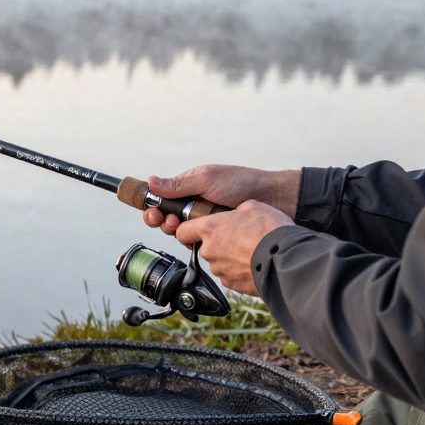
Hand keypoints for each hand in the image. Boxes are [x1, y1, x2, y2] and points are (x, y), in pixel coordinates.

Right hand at [142, 165, 299, 234]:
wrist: (273, 199)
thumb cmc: (242, 183)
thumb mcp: (208, 180)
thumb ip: (179, 184)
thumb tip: (151, 181)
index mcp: (189, 189)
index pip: (162, 201)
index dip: (154, 209)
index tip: (154, 214)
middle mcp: (194, 206)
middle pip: (168, 220)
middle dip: (166, 222)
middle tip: (174, 222)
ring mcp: (206, 222)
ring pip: (183, 234)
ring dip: (182, 233)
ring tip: (192, 228)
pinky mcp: (217, 236)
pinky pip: (200, 244)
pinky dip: (198, 244)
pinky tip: (204, 242)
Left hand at [174, 200, 293, 295]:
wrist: (286, 258)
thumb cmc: (269, 230)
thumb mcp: (253, 206)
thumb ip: (236, 210)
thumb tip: (236, 213)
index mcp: (209, 229)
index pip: (182, 232)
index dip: (189, 230)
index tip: (196, 230)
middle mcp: (209, 250)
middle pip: (204, 247)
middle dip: (217, 243)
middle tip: (238, 237)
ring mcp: (219, 269)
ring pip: (218, 261)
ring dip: (229, 257)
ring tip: (250, 250)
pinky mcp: (231, 284)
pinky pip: (230, 275)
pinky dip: (238, 270)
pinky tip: (254, 262)